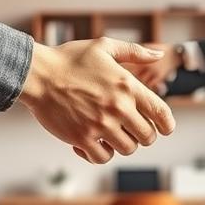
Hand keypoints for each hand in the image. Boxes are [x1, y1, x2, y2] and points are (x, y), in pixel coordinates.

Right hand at [18, 37, 175, 163]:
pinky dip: (99, 153)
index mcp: (128, 86)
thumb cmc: (69, 59)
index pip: (162, 114)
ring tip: (108, 135)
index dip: (167, 125)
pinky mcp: (82, 138)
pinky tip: (90, 143)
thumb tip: (159, 56)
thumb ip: (134, 51)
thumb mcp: (104, 46)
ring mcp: (100, 124)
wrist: (37, 73)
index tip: (163, 129)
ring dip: (120, 144)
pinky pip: (102, 157)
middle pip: (147, 137)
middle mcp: (118, 107)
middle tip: (129, 130)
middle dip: (142, 136)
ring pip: (127, 149)